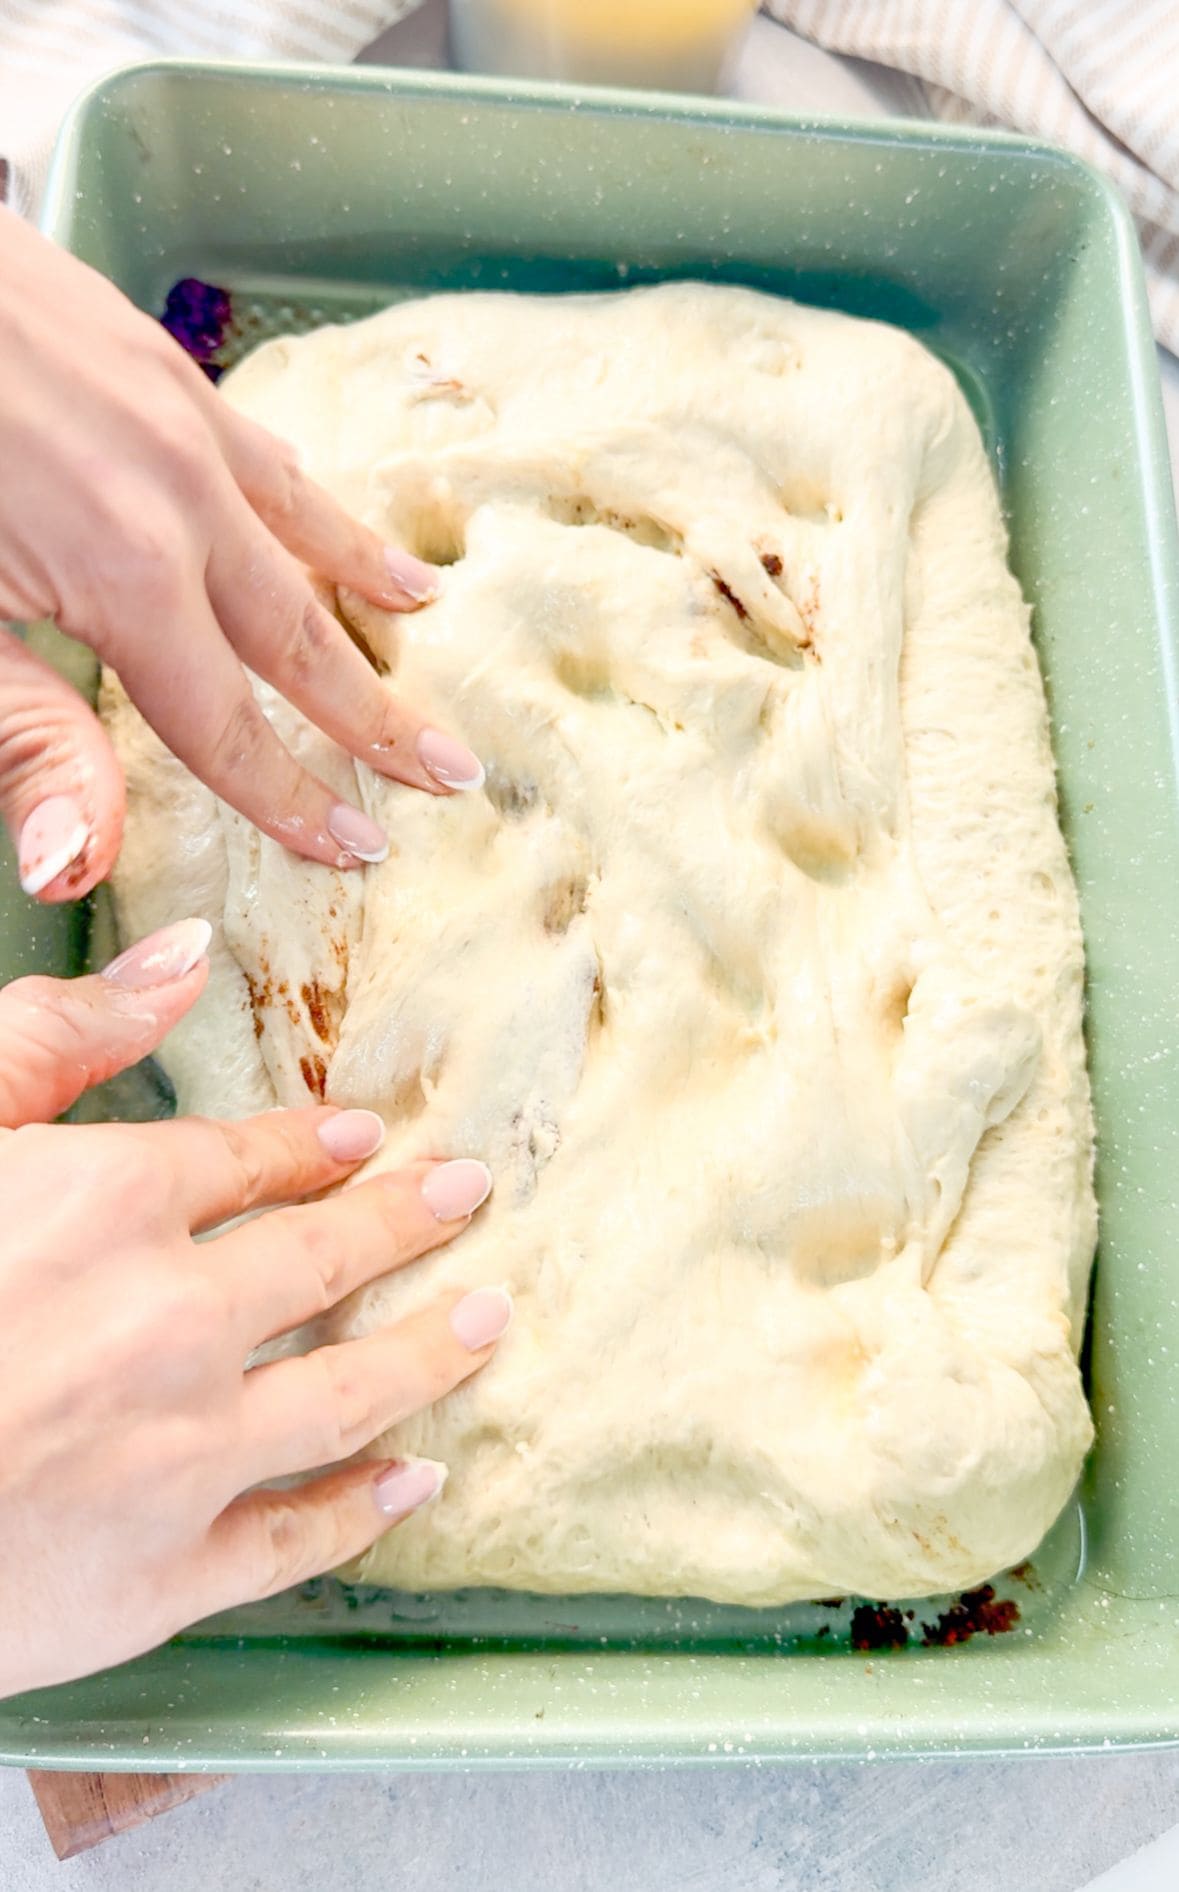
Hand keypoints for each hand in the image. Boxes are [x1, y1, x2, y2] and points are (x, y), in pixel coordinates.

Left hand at [0, 209, 483, 901]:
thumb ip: (22, 737)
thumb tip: (80, 862)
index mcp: (128, 572)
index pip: (227, 722)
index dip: (293, 796)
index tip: (357, 844)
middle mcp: (178, 489)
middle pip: (296, 628)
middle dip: (376, 711)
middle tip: (449, 763)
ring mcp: (168, 406)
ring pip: (293, 515)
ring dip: (361, 574)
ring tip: (418, 606)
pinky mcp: (141, 346)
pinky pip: (248, 435)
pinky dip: (294, 485)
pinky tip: (302, 486)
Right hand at [0, 918, 506, 1698]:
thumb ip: (54, 1034)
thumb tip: (181, 960)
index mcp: (109, 1206)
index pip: (246, 1162)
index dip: (310, 1146)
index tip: (362, 1138)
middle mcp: (171, 1325)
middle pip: (323, 1261)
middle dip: (406, 1221)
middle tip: (466, 1195)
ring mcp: (178, 1458)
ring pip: (344, 1396)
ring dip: (428, 1353)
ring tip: (485, 1322)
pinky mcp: (160, 1578)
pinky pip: (293, 1538)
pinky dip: (364, 1510)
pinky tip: (414, 1481)